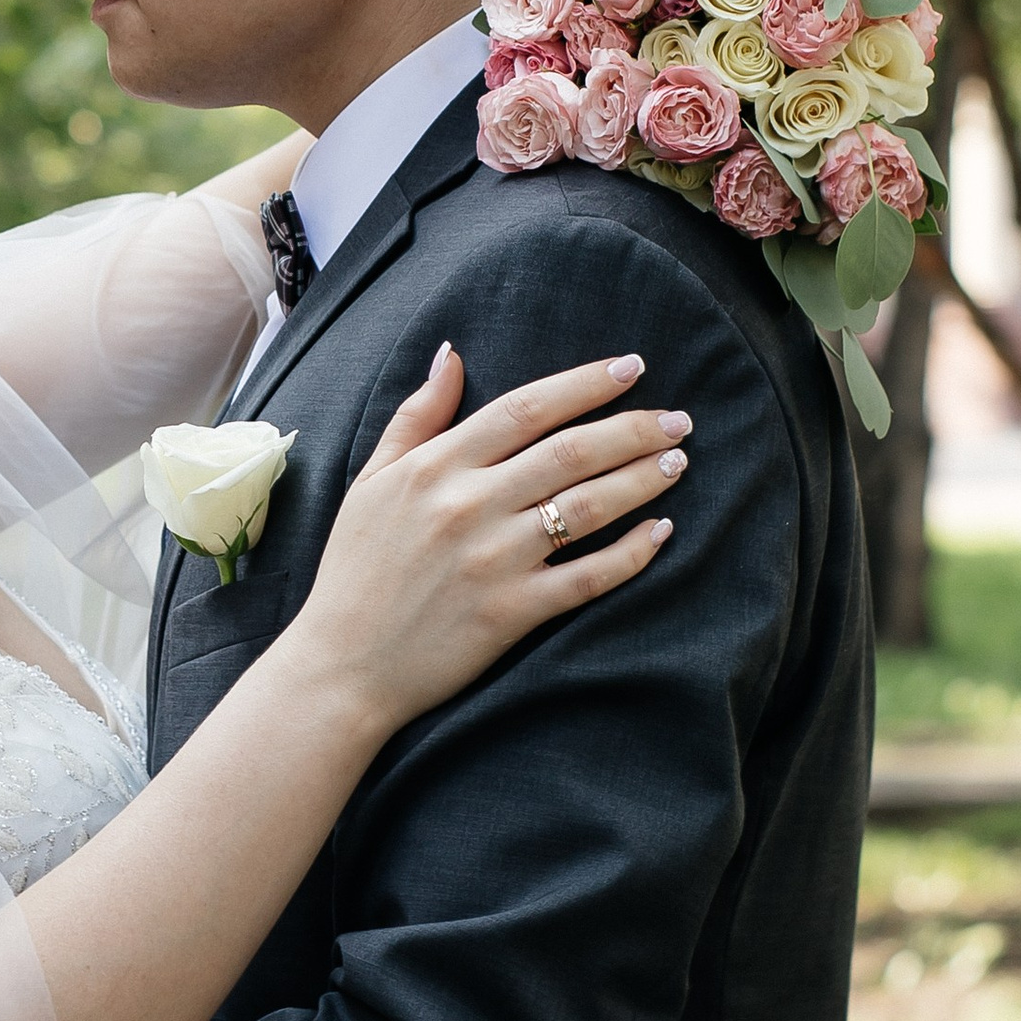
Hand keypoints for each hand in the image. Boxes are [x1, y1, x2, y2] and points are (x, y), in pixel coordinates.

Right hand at [289, 346, 682, 742]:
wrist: (341, 665)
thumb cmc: (356, 569)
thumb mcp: (371, 481)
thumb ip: (415, 416)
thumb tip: (451, 354)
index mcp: (435, 468)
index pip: (525, 409)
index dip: (585, 384)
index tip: (631, 367)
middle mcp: (468, 506)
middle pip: (570, 452)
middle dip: (634, 428)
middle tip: (679, 420)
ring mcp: (492, 561)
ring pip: (587, 507)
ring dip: (641, 479)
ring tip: (677, 462)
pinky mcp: (510, 613)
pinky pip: (587, 578)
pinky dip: (631, 554)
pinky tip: (661, 532)